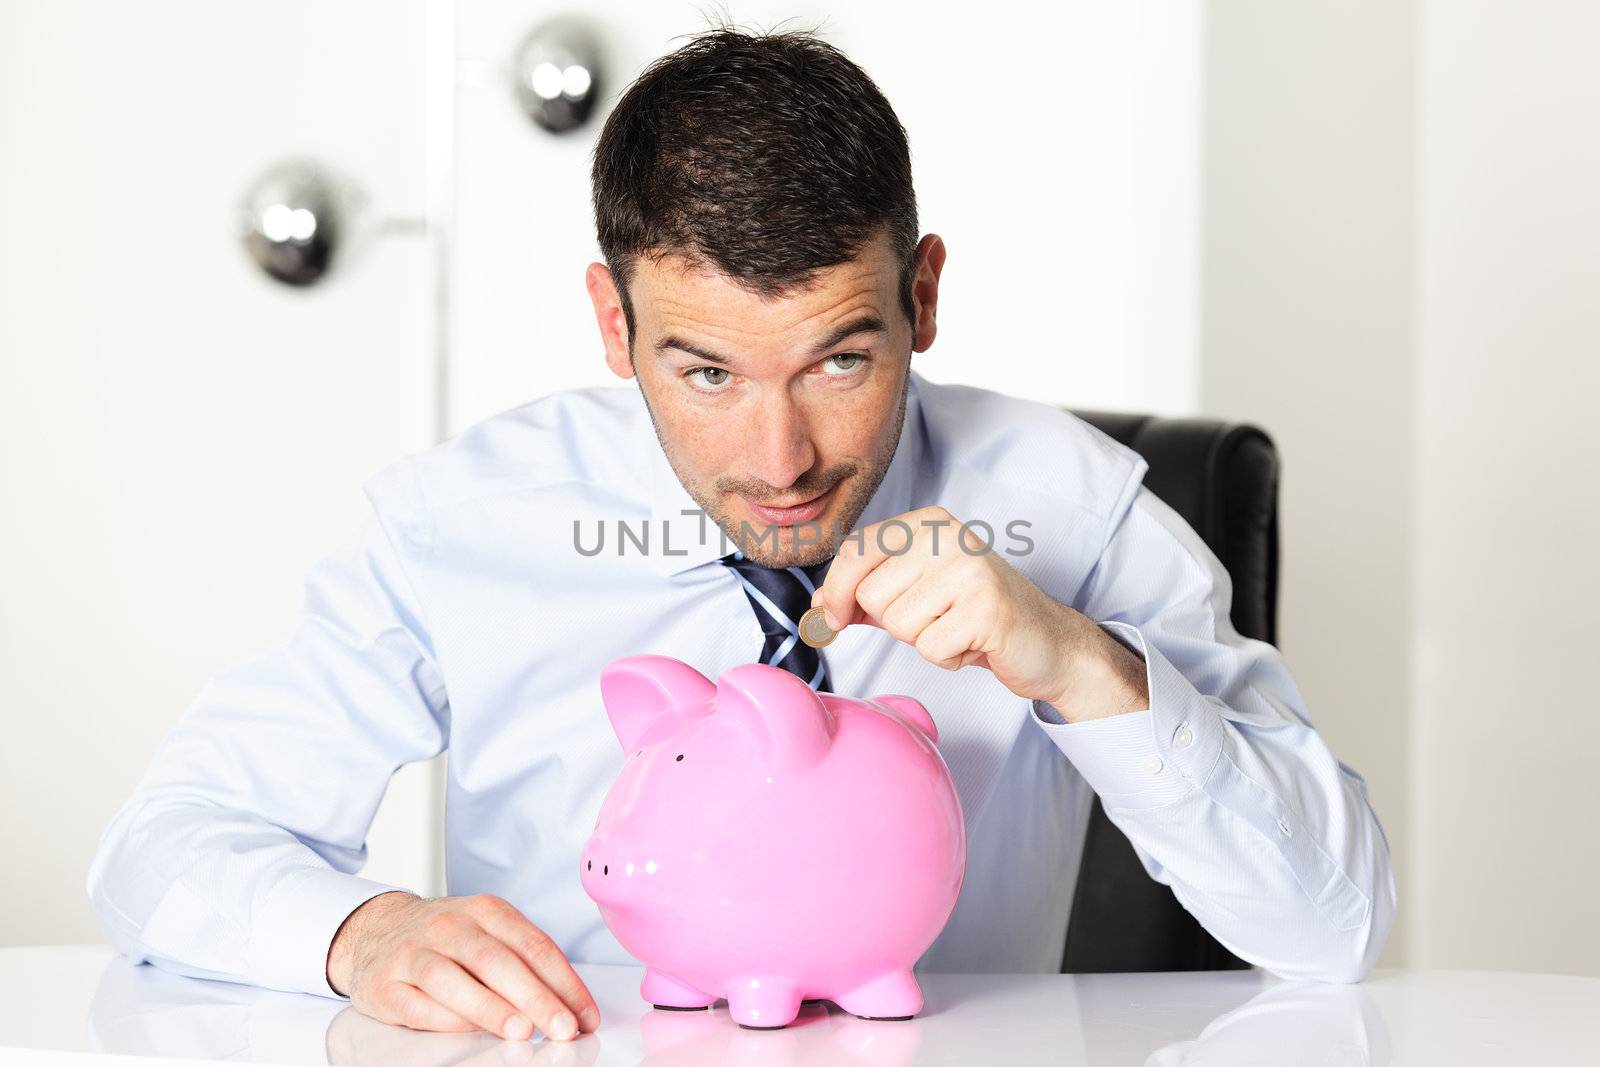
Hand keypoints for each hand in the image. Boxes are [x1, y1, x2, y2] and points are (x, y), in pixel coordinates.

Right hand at [325, 891, 599, 1040]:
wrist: (377, 930)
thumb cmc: (446, 939)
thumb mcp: (489, 934)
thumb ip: (525, 964)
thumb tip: (570, 1007)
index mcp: (486, 912)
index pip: (534, 946)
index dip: (565, 982)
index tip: (585, 1015)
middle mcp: (450, 927)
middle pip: (498, 962)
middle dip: (537, 997)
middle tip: (563, 1027)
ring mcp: (415, 953)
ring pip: (454, 980)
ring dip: (492, 1008)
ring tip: (522, 1030)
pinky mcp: (386, 984)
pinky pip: (418, 1004)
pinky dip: (447, 1020)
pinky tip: (471, 1032)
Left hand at [813, 506, 1148, 721]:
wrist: (1047, 641)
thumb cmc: (973, 616)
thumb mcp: (913, 594)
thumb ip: (864, 595)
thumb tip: (815, 610)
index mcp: (927, 521)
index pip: (854, 551)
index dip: (833, 592)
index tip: (831, 617)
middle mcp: (948, 535)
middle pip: (871, 594)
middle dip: (895, 622)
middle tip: (936, 619)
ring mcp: (970, 567)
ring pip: (898, 624)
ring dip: (924, 641)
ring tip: (957, 628)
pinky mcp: (987, 607)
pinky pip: (930, 648)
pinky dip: (948, 657)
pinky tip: (974, 642)